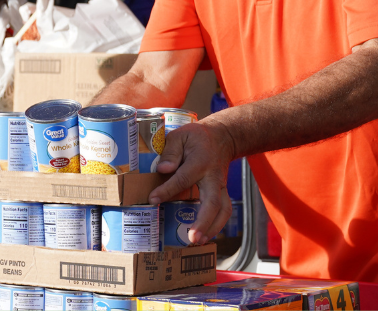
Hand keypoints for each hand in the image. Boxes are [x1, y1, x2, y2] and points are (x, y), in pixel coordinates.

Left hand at [148, 120, 234, 243]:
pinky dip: (216, 226)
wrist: (222, 137)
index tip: (153, 199)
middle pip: (212, 202)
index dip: (168, 190)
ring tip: (198, 242)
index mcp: (200, 161)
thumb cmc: (196, 137)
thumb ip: (170, 151)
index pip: (183, 178)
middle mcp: (213, 177)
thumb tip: (163, 169)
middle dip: (203, 221)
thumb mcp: (180, 135)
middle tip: (192, 237)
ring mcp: (220, 186)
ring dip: (212, 228)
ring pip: (223, 210)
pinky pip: (224, 211)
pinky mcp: (222, 193)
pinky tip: (204, 237)